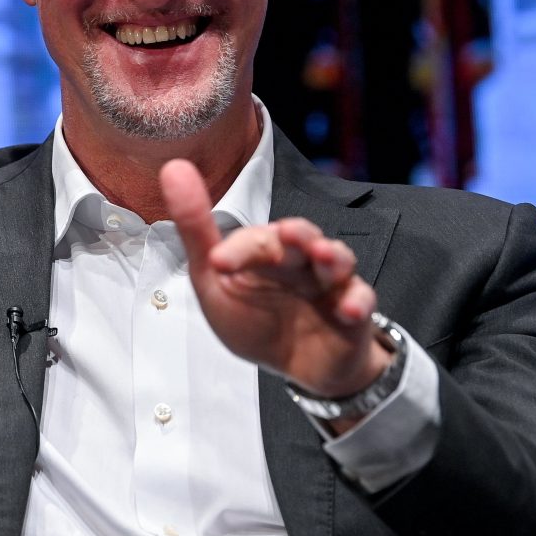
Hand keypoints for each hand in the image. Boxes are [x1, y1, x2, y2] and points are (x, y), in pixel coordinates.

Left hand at [160, 159, 388, 396]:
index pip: (254, 240)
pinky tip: (348, 310)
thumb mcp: (215, 283)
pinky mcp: (353, 311)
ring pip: (337, 261)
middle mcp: (298, 261)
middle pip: (300, 239)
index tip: (220, 261)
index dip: (240, 248)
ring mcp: (328, 284)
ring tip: (324, 256)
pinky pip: (361, 301)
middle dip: (295, 235)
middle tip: (288, 235)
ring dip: (333, 256)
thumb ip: (196, 232)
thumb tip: (173, 169)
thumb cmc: (255, 320)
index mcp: (263, 253)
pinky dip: (357, 303)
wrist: (297, 366)